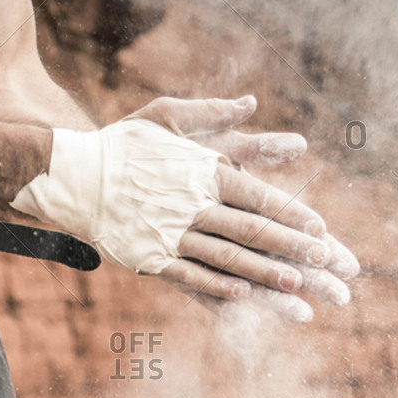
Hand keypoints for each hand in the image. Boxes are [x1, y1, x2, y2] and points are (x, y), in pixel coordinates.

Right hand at [10, 94, 359, 322]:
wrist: (73, 175)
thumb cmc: (123, 144)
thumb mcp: (166, 115)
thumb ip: (212, 112)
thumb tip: (251, 101)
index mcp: (202, 171)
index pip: (258, 195)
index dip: (291, 214)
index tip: (320, 229)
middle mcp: (192, 204)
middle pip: (250, 229)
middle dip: (291, 248)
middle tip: (325, 262)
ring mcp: (171, 234)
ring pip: (226, 257)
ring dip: (264, 273)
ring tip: (296, 286)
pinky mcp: (150, 257)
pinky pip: (189, 275)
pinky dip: (216, 286)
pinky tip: (243, 296)